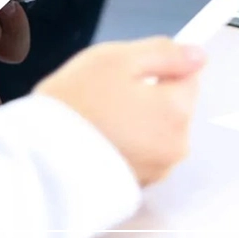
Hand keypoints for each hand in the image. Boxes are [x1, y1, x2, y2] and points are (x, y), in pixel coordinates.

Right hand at [35, 37, 205, 186]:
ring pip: (156, 128)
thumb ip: (163, 52)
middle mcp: (176, 144)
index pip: (189, 73)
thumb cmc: (76, 104)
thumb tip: (196, 54)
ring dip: (136, 120)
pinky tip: (98, 136)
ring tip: (98, 115)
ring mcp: (157, 169)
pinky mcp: (137, 185)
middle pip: (174, 104)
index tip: (132, 68)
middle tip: (107, 90)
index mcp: (177, 108)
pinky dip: (125, 143)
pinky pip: (140, 152)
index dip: (160, 65)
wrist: (42, 158)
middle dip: (147, 94)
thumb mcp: (117, 58)